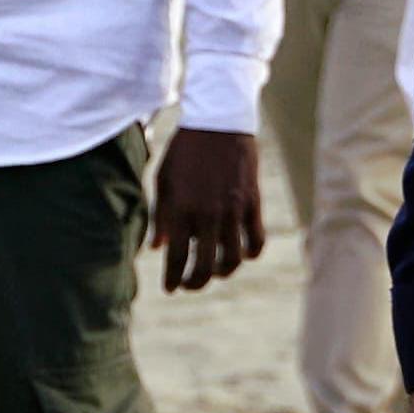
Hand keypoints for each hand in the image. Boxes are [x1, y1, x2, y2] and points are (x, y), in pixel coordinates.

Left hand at [149, 126, 266, 291]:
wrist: (218, 123)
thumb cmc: (184, 152)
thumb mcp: (164, 180)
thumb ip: (159, 216)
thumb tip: (157, 247)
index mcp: (180, 207)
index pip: (177, 256)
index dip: (173, 278)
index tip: (170, 289)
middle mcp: (207, 213)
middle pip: (204, 265)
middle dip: (195, 281)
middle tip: (190, 285)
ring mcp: (233, 210)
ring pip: (233, 259)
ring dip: (223, 272)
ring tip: (214, 271)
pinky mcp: (253, 203)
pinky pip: (256, 241)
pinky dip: (249, 253)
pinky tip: (241, 254)